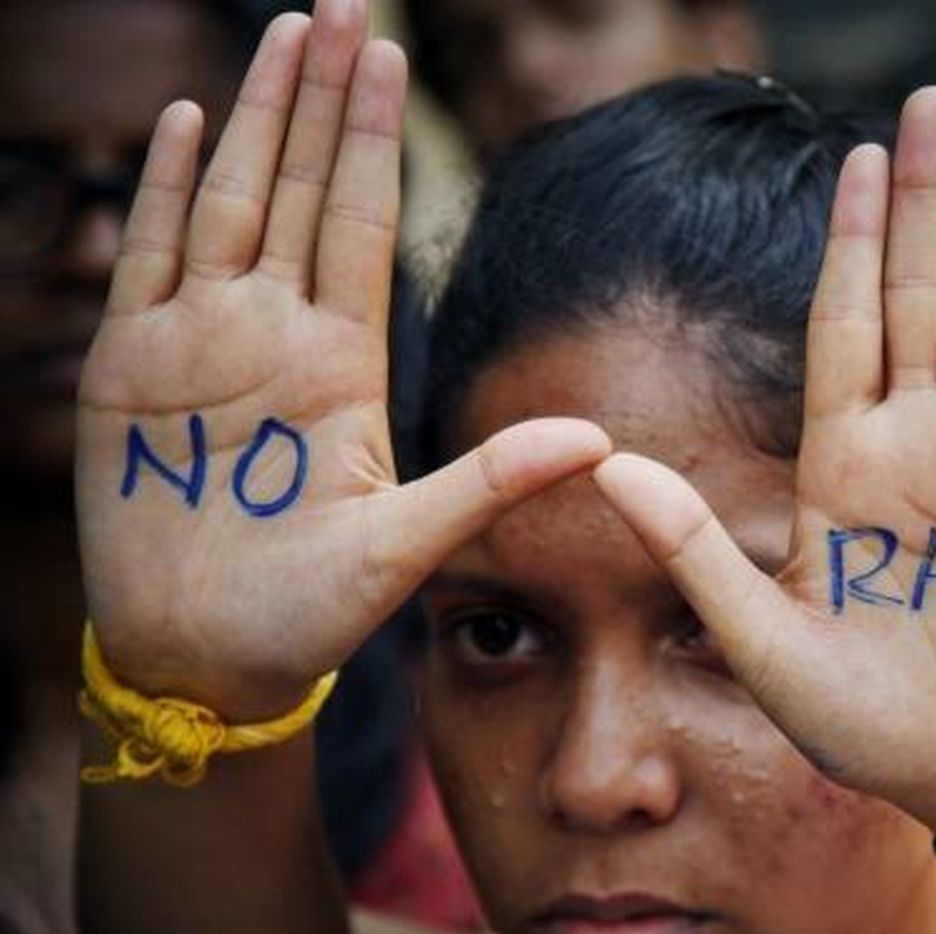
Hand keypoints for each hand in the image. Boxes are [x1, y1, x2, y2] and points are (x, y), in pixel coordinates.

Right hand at [75, 0, 608, 719]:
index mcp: (341, 364)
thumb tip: (600, 440)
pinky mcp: (128, 369)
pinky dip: (167, 191)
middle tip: (341, 2)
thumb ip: (490, 481)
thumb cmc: (307, 615)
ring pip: (230, 201)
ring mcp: (200, 343)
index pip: (361, 225)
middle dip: (320, 98)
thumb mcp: (407, 545)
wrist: (207, 660)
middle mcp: (275, 335)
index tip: (388, 60)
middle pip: (300, 189)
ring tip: (283, 33)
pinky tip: (191, 122)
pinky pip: (151, 259)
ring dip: (256, 119)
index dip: (370, 142)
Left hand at [593, 89, 935, 876]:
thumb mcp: (766, 648)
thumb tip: (603, 467)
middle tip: (927, 102)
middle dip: (921, 201)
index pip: (846, 327)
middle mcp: (918, 448)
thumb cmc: (868, 726)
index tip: (851, 158)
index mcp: (844, 468)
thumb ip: (694, 554)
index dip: (851, 244)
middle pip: (920, 298)